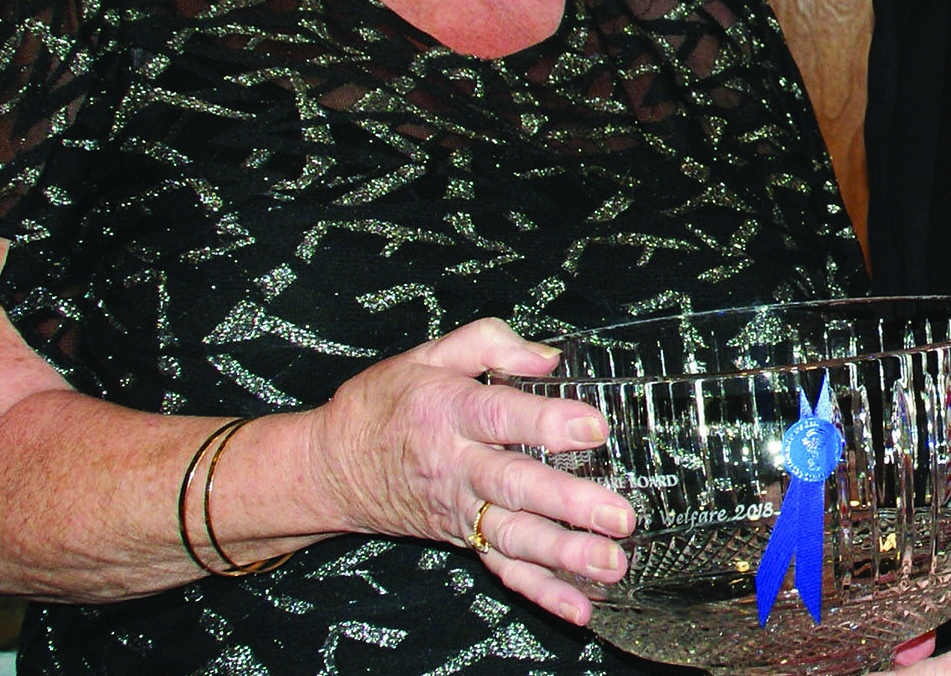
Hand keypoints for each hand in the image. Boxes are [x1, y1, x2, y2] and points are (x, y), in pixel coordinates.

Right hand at [305, 317, 635, 623]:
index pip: (500, 416)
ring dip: (565, 555)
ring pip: (513, 536)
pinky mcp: (463, 538)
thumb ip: (490, 343)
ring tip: (611, 562)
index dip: (546, 422)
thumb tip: (548, 357)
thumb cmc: (384, 405)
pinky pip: (503, 570)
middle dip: (568, 504)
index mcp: (447, 411)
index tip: (592, 428)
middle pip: (514, 486)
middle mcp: (456, 466)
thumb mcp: (427, 356)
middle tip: (616, 515)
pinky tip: (580, 607)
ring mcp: (459, 509)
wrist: (334, 467)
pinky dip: (542, 592)